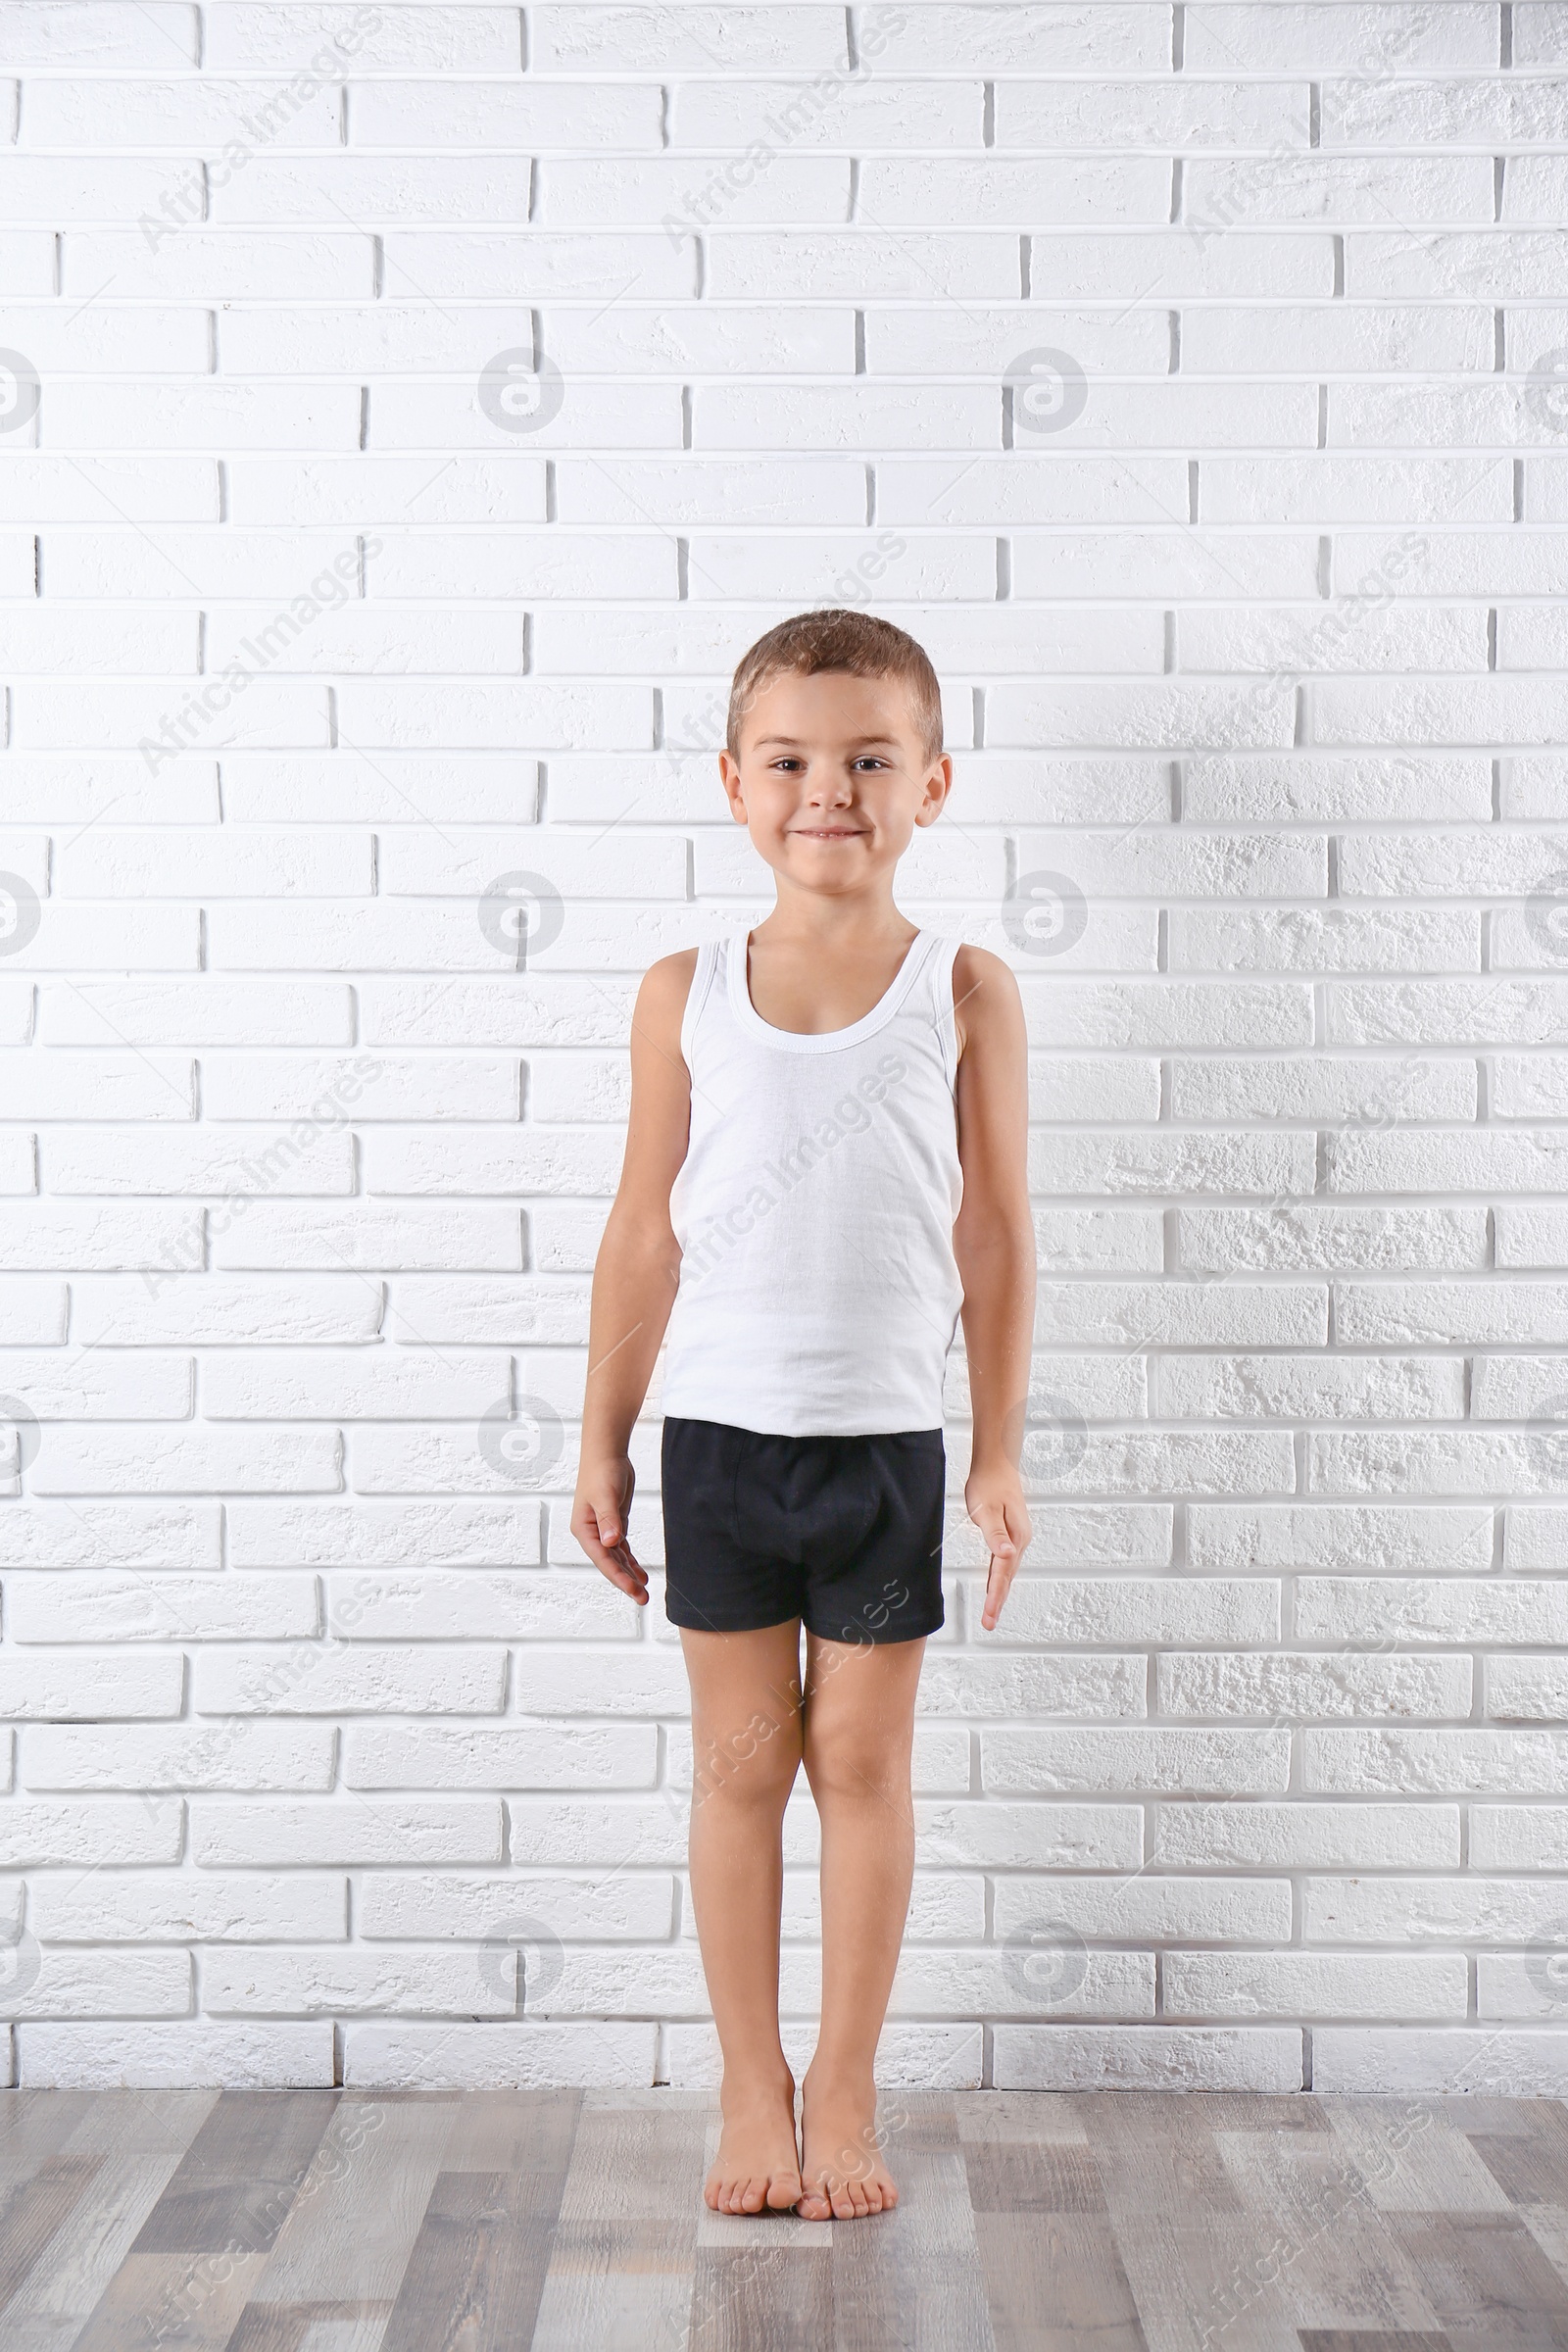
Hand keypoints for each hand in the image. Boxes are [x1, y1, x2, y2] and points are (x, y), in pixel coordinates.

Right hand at [571, 1457, 647, 1605]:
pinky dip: (631, 1562)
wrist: (607, 1453)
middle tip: (642, 1598)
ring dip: (629, 1574)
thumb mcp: (606, 1496)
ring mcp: (603, 1530)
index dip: (618, 1577)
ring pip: (617, 1559)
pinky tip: (641, 1573)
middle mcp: (591, 1533)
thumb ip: (609, 1520)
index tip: (633, 1590)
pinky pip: (622, 1550)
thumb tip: (611, 1543)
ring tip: (644, 1592)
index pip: (603, 1559)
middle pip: (610, 1563)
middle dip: (625, 1581)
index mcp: (584, 1529)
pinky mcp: (615, 1525)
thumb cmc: (602, 1472)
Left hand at [965, 1463, 1031, 1631]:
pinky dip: (1000, 1579)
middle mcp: (1019, 1541)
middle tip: (989, 1623)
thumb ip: (995, 1534)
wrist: (997, 1464)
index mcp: (1015, 1537)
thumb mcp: (987, 1509)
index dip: (995, 1595)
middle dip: (998, 1601)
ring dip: (1000, 1593)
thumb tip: (1007, 1556)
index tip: (989, 1615)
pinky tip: (995, 1587)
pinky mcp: (1010, 1536)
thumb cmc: (988, 1484)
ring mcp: (1017, 1539)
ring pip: (1007, 1572)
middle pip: (1007, 1577)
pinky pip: (1004, 1563)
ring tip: (991, 1614)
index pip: (1003, 1572)